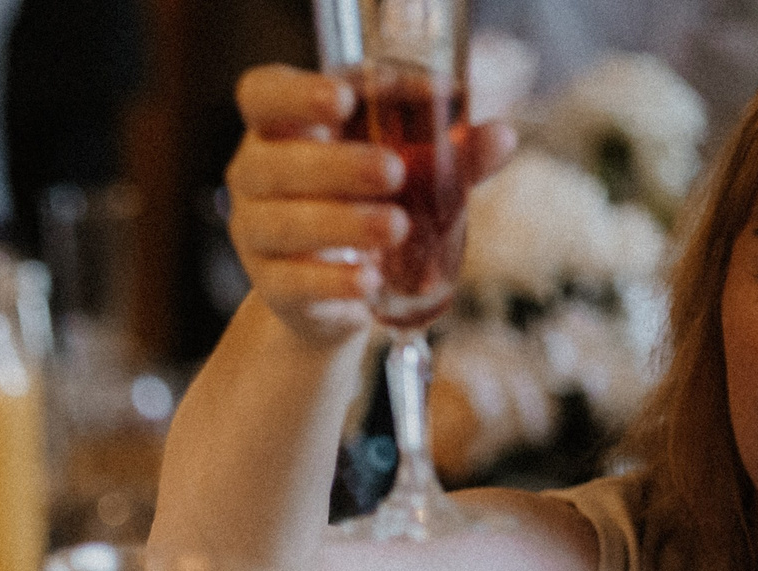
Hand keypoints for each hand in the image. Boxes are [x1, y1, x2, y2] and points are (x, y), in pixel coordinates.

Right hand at [225, 64, 515, 349]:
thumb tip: (501, 136)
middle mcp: (255, 176)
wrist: (338, 286)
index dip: (295, 94)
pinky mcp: (272, 288)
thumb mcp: (408, 167)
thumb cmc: (367, 201)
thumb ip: (450, 152)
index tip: (343, 101)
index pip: (262, 95)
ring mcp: (255, 233)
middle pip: (272, 163)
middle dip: (334, 166)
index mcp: (284, 127)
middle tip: (393, 172)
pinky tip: (369, 281)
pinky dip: (332, 281)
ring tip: (397, 227)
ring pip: (280, 224)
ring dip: (341, 224)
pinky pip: (291, 282)